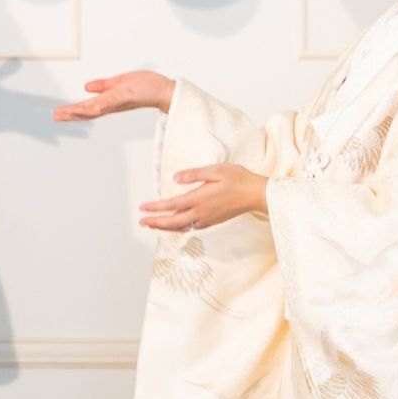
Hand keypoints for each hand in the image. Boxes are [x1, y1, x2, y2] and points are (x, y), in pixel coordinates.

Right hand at [53, 71, 174, 120]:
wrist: (164, 89)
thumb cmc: (146, 86)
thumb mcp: (120, 83)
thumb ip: (104, 86)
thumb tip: (86, 87)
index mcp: (109, 101)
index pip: (87, 107)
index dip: (73, 110)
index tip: (58, 113)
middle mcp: (111, 104)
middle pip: (88, 111)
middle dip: (71, 114)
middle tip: (55, 116)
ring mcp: (117, 101)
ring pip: (95, 108)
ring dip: (79, 111)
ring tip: (65, 113)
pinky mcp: (125, 96)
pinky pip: (109, 102)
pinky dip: (98, 105)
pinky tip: (89, 108)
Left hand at [139, 163, 267, 230]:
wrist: (256, 194)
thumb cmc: (237, 179)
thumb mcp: (215, 170)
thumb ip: (194, 174)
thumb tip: (176, 179)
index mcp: (199, 199)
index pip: (172, 205)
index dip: (155, 208)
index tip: (142, 208)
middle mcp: (201, 212)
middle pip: (173, 221)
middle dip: (155, 222)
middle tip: (141, 222)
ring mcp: (207, 219)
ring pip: (181, 226)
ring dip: (166, 226)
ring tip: (153, 224)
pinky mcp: (213, 221)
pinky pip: (191, 227)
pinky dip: (179, 227)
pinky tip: (176, 224)